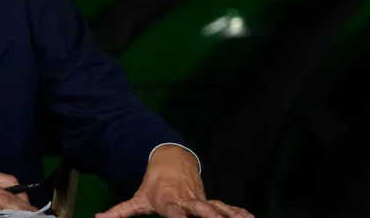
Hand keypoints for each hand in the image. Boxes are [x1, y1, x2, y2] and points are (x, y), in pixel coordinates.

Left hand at [98, 145, 251, 217]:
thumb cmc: (153, 183)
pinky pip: (224, 205)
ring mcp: (200, 199)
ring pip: (217, 207)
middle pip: (202, 210)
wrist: (171, 159)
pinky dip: (237, 211)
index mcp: (169, 203)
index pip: (175, 214)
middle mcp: (187, 201)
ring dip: (229, 214)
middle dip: (211, 217)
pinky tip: (249, 216)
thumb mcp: (137, 198)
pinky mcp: (208, 199)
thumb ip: (120, 212)